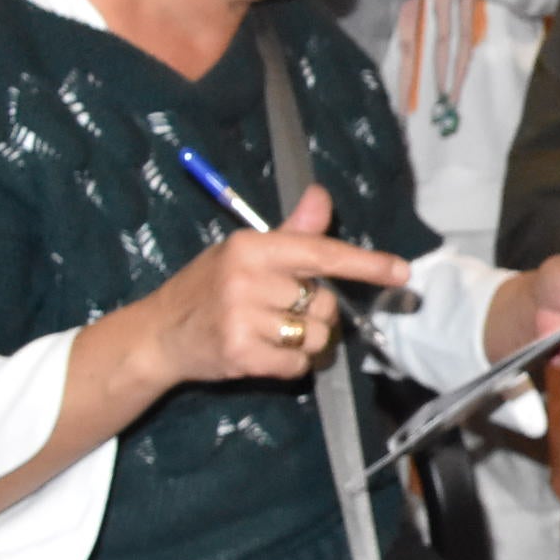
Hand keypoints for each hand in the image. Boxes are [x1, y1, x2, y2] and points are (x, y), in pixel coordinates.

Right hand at [124, 184, 413, 391]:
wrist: (157, 334)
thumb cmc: (208, 287)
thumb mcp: (244, 251)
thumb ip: (292, 232)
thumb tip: (322, 196)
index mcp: (252, 247)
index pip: (321, 253)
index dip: (365, 264)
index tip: (401, 271)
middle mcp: (247, 279)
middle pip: (324, 303)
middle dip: (315, 312)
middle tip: (279, 310)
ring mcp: (242, 319)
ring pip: (316, 336)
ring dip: (304, 340)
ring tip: (269, 332)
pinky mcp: (241, 355)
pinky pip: (297, 363)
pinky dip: (290, 363)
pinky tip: (262, 352)